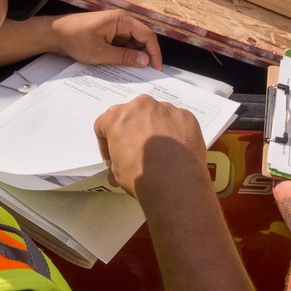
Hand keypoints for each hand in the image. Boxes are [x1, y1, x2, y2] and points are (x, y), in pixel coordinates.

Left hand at [52, 10, 162, 69]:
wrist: (54, 34)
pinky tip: (124, 67)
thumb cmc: (75, 39)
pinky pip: (123, 45)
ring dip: (135, 57)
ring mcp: (115, 28)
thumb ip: (124, 57)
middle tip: (148, 74)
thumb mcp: (100, 53)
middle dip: (146, 56)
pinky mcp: (109, 34)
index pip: (147, 35)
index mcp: (122, 20)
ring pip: (133, 43)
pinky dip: (126, 56)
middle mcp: (121, 21)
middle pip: (142, 39)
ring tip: (136, 73)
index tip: (156, 69)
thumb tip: (145, 61)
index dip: (155, 53)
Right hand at [93, 94, 210, 200]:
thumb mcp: (117, 173)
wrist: (175, 184)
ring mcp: (166, 109)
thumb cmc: (142, 177)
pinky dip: (174, 132)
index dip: (106, 142)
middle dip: (132, 131)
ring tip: (160, 152)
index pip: (104, 124)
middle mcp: (142, 106)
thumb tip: (120, 165)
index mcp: (118, 117)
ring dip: (154, 129)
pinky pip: (176, 121)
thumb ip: (116, 160)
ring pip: (156, 116)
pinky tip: (175, 151)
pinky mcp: (186, 116)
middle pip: (132, 115)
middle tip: (136, 151)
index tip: (112, 155)